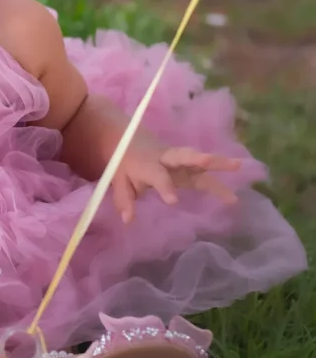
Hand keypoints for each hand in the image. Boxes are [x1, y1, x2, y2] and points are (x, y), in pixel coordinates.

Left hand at [113, 144, 240, 224]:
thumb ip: (124, 198)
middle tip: (210, 159)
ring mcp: (178, 160)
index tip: (173, 201)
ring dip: (217, 162)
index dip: (165, 187)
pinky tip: (234, 188)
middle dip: (197, 158)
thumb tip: (128, 220)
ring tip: (238, 165)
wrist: (127, 137)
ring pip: (198, 161)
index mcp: (147, 164)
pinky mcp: (186, 164)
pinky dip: (218, 173)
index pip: (157, 176)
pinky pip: (203, 170)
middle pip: (182, 157)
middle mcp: (165, 159)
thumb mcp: (118, 179)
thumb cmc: (123, 162)